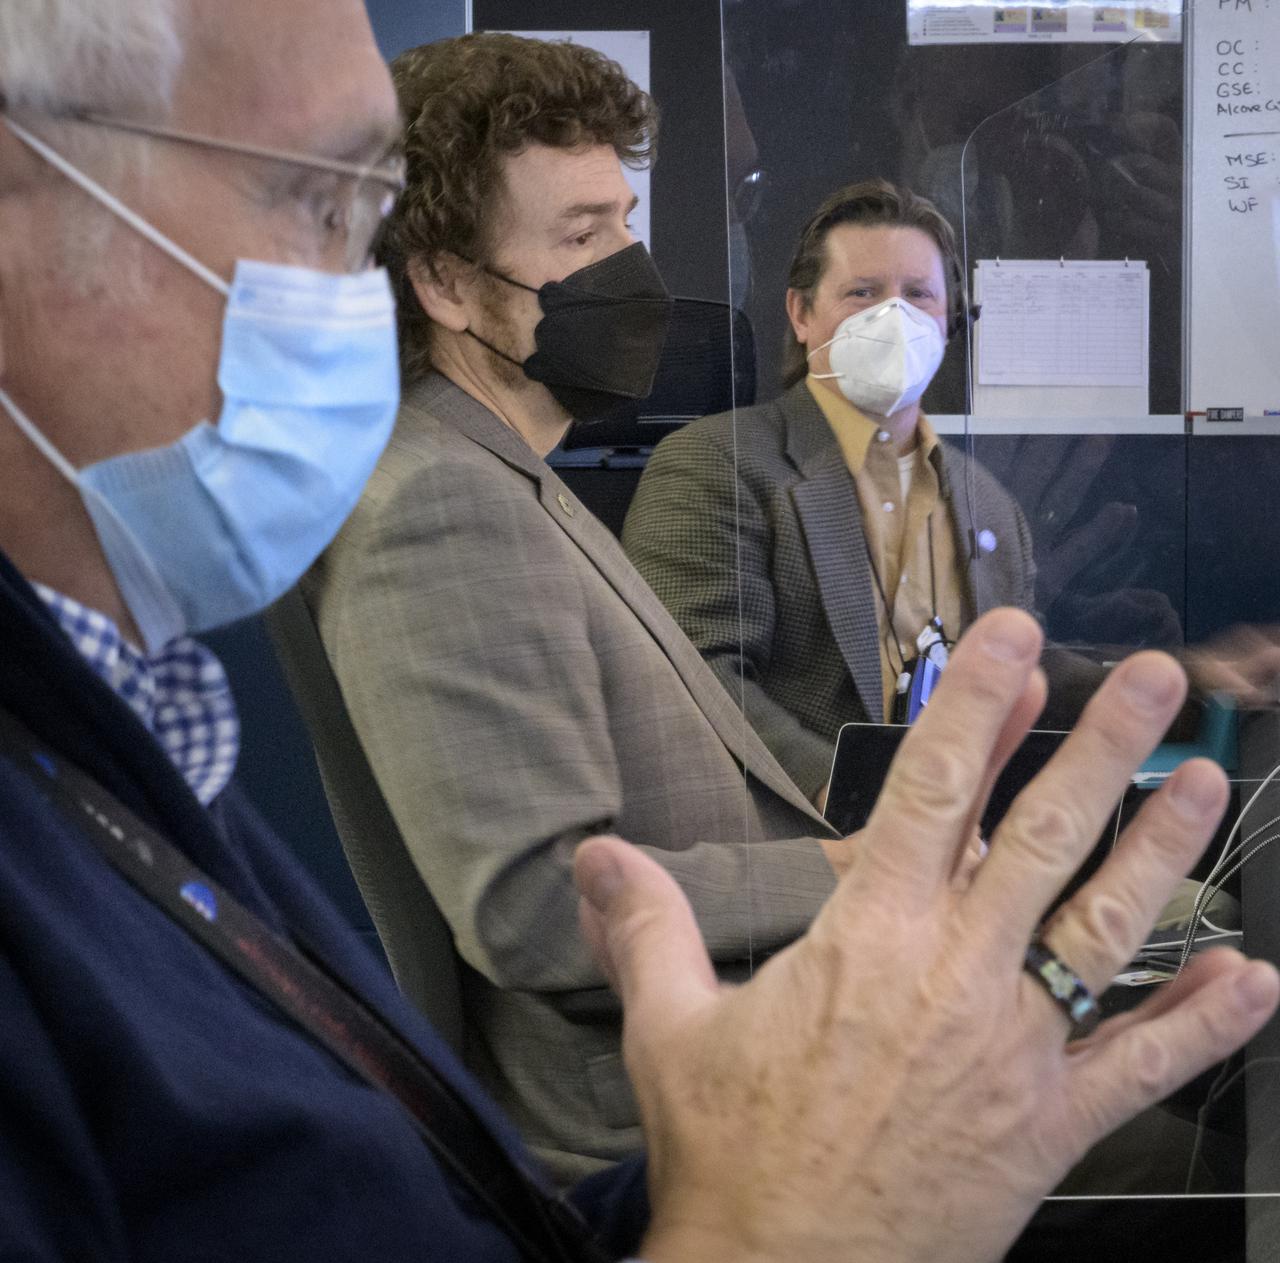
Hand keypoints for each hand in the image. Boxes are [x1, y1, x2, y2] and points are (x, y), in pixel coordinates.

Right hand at [574, 609, 1277, 1262]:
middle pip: (1041, 840)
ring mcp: (1016, 1053)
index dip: (976, 707)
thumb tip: (596, 854)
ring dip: (1159, 851)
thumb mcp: (670, 1029)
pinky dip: (1203, 1025)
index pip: (932, 794)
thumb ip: (645, 925)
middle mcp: (956, 978)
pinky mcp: (1050, 1128)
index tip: (1014, 642)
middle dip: (1100, 747)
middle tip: (1150, 679)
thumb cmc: (730, 1154)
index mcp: (869, 940)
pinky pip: (1140, 1068)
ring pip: (1104, 931)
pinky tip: (1253, 982)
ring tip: (1202, 779)